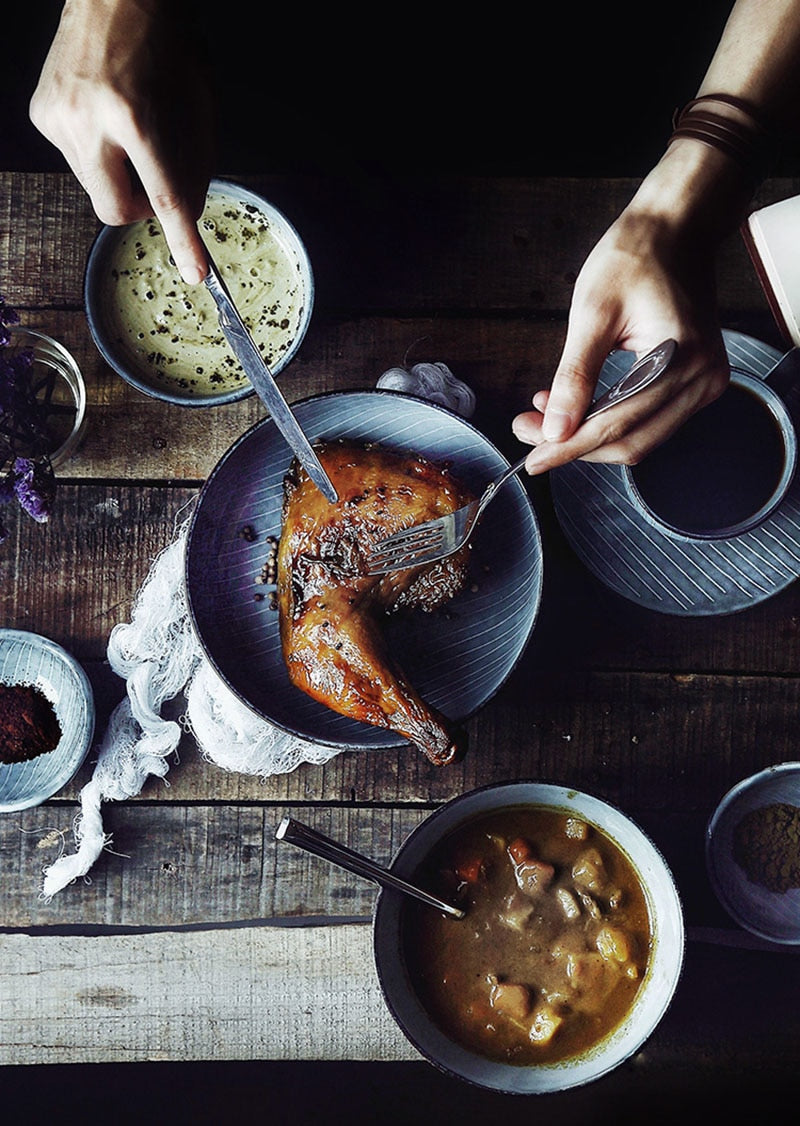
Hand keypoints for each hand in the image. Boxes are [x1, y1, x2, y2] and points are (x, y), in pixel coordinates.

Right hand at [30, 0, 213, 283]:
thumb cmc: (166, 42)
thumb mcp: (199, 105)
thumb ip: (196, 165)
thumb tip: (188, 216)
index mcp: (138, 117)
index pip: (165, 199)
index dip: (183, 241)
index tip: (196, 271)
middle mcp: (91, 121)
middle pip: (116, 211)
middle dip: (140, 209)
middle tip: (155, 183)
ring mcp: (60, 118)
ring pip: (95, 187)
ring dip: (118, 173)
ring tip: (127, 127)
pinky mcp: (42, 115)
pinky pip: (77, 159)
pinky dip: (97, 149)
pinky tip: (103, 112)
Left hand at [511, 139, 755, 474]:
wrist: (676, 230)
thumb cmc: (634, 257)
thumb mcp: (593, 313)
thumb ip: (573, 377)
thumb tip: (553, 430)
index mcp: (681, 358)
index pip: (616, 424)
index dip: (568, 447)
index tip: (531, 458)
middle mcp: (702, 379)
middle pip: (631, 442)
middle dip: (575, 447)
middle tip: (528, 433)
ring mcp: (705, 384)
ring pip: (640, 439)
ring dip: (591, 437)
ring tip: (546, 417)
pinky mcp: (697, 383)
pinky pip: (651, 421)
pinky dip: (612, 422)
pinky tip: (578, 407)